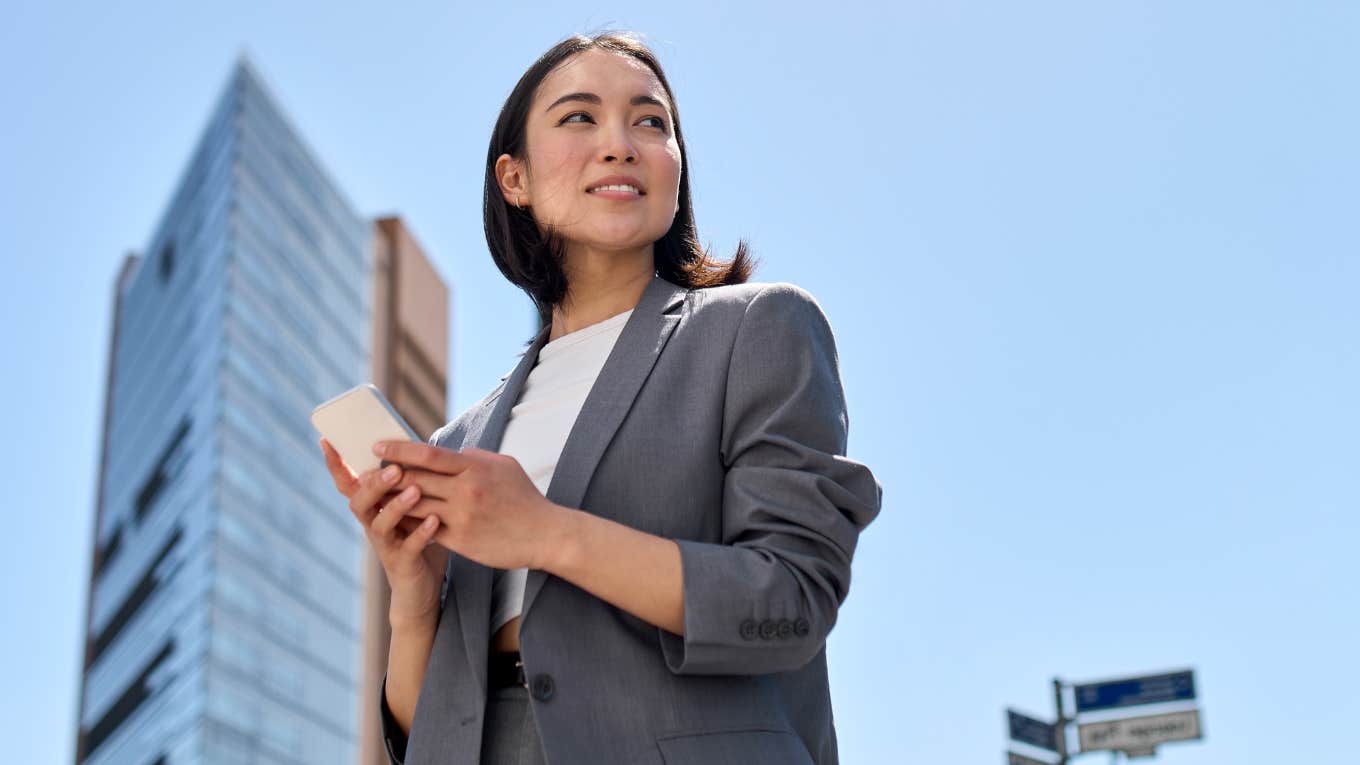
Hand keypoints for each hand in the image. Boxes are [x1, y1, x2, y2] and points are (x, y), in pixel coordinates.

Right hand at [319, 437, 446, 627]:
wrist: (421, 588)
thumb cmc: (416, 539)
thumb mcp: (410, 508)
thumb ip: (407, 482)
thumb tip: (415, 446)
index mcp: (372, 507)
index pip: (348, 483)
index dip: (335, 465)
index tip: (326, 441)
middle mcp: (372, 524)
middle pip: (360, 501)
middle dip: (374, 483)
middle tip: (394, 468)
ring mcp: (385, 545)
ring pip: (380, 524)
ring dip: (397, 506)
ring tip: (415, 490)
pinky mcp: (402, 563)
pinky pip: (409, 547)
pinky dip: (421, 533)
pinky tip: (434, 520)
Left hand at [373, 440, 568, 570]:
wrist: (546, 534)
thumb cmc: (524, 498)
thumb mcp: (504, 465)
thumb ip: (474, 457)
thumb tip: (451, 453)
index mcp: (475, 467)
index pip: (428, 454)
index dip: (399, 449)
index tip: (378, 447)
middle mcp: (466, 490)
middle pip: (415, 479)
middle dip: (386, 476)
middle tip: (366, 474)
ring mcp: (462, 517)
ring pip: (416, 506)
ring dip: (392, 502)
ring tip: (375, 497)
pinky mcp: (462, 541)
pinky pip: (427, 530)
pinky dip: (410, 524)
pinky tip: (397, 520)